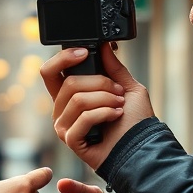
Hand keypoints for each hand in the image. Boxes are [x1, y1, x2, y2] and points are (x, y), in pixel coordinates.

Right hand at [40, 42, 153, 169]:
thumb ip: (113, 67)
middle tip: (118, 92)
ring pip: (78, 99)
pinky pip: (83, 118)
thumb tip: (103, 46)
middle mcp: (63, 109)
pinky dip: (104, 113)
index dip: (63, 58)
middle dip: (100, 83)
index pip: (50, 72)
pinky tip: (115, 117)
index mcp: (70, 95)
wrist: (141, 147)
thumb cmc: (135, 121)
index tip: (85, 52)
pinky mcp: (71, 139)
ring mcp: (65, 125)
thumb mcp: (128, 87)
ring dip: (106, 99)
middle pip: (69, 83)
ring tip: (119, 106)